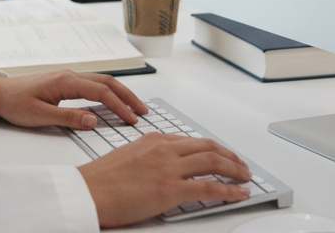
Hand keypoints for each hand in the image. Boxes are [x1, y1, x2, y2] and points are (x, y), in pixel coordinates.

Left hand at [0, 71, 147, 128]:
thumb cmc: (15, 104)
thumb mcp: (40, 116)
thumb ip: (68, 118)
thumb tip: (94, 120)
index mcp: (65, 81)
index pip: (101, 92)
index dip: (120, 106)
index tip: (133, 119)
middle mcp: (70, 75)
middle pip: (107, 82)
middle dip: (128, 96)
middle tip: (143, 111)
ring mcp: (68, 77)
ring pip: (102, 81)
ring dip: (120, 93)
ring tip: (134, 106)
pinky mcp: (65, 82)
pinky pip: (93, 84)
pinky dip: (108, 92)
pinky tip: (114, 101)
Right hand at [78, 133, 251, 227]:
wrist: (88, 191)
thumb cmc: (100, 179)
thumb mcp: (127, 155)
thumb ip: (148, 156)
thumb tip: (163, 165)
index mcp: (153, 140)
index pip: (191, 141)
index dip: (212, 149)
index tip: (221, 155)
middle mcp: (164, 149)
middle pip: (208, 148)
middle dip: (229, 156)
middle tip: (241, 165)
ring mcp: (169, 169)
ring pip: (213, 162)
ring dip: (235, 169)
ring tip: (246, 176)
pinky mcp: (171, 190)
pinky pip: (210, 188)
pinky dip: (230, 190)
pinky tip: (240, 193)